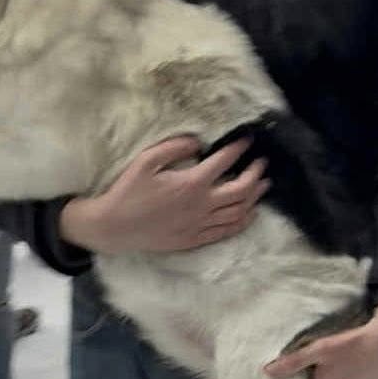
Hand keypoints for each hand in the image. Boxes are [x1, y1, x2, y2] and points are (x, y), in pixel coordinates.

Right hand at [58, 136, 268, 254]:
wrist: (114, 227)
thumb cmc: (128, 191)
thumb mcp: (147, 161)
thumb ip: (175, 147)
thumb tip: (198, 141)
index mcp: (191, 183)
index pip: (224, 161)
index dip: (239, 148)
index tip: (246, 139)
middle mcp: (202, 205)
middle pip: (242, 190)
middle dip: (256, 173)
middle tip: (261, 162)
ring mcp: (200, 225)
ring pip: (239, 212)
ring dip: (255, 197)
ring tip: (263, 184)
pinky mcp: (195, 239)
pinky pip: (227, 231)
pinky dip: (243, 221)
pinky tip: (250, 213)